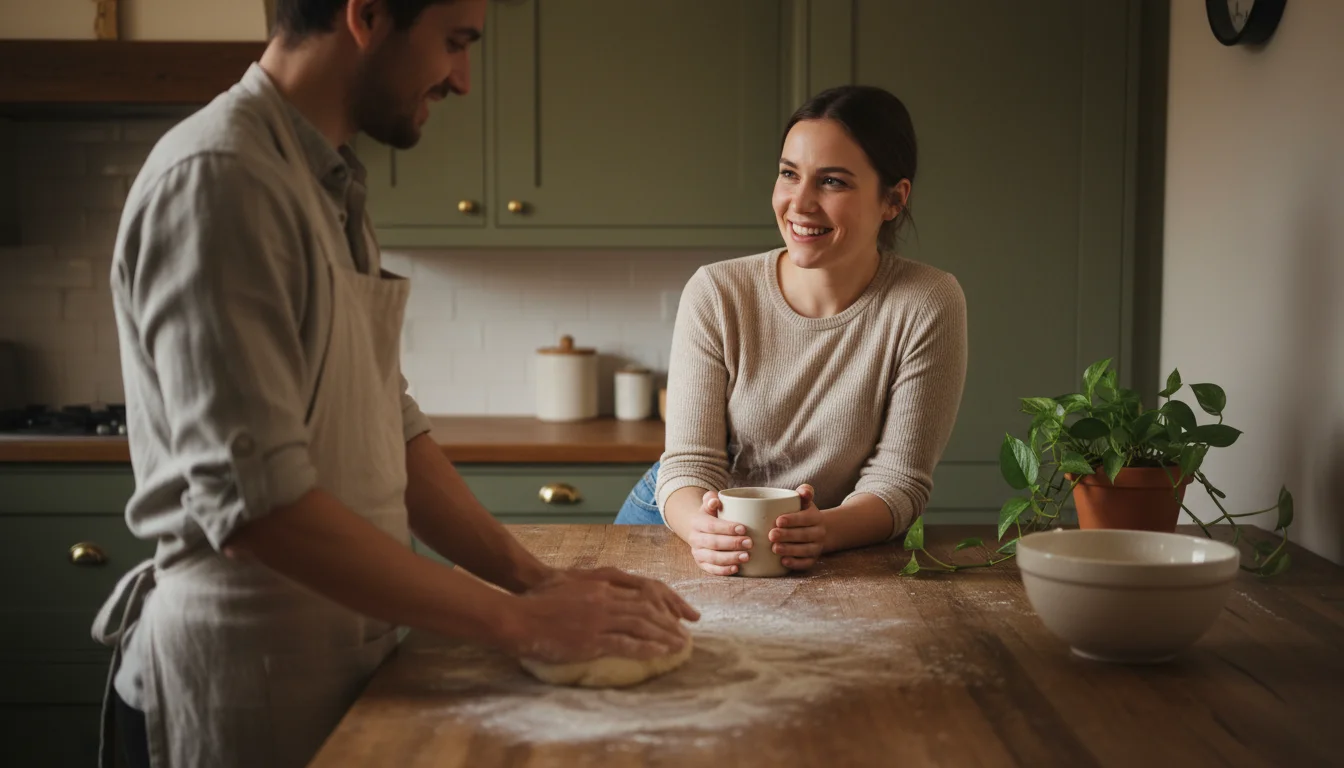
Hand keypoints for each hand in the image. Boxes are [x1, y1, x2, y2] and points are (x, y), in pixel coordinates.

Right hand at [503, 574, 691, 663]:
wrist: (518, 615)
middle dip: (671, 621)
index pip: (644, 591)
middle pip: (648, 608)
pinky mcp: (591, 640)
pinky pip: (626, 644)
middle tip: (687, 633)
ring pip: (642, 625)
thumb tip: (611, 594)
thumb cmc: (538, 598)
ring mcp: (599, 619)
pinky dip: (647, 648)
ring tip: (680, 645)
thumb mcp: (570, 583)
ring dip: (665, 635)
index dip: (665, 602)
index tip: (679, 613)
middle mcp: (605, 599)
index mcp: (601, 585)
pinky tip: (660, 653)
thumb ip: (593, 585)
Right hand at [687, 490, 754, 575]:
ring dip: (730, 558)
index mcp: (697, 522)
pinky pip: (711, 570)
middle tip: (750, 543)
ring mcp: (697, 553)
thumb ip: (711, 499)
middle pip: (713, 543)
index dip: (727, 528)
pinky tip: (736, 568)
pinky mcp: (702, 564)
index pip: (711, 525)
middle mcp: (695, 538)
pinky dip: (724, 570)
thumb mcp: (709, 505)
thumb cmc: (711, 516)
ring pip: (713, 558)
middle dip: (733, 543)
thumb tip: (715, 500)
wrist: (699, 530)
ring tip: (746, 556)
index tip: (744, 529)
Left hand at [768, 484, 825, 570]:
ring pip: (805, 550)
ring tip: (775, 548)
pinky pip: (806, 563)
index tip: (778, 521)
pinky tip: (783, 562)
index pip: (805, 518)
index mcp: (816, 517)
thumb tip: (804, 490)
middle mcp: (819, 533)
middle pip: (804, 535)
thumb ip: (804, 493)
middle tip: (771, 535)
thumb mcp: (805, 502)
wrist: (817, 530)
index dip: (793, 520)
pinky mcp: (813, 559)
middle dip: (787, 536)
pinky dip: (795, 564)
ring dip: (790, 550)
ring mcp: (817, 547)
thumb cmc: (803, 513)